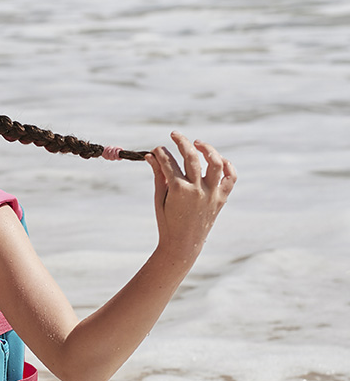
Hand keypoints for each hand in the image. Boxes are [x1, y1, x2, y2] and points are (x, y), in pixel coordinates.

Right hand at [146, 132, 236, 263]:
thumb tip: (151, 156)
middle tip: (174, 135)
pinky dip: (227, 166)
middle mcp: (197, 189)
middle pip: (191, 157)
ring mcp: (212, 194)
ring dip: (208, 149)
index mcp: (178, 190)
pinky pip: (230, 178)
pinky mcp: (221, 199)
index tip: (157, 149)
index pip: (168, 162)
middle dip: (182, 142)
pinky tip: (218, 160)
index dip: (161, 153)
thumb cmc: (167, 222)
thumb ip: (158, 175)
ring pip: (215, 163)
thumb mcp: (159, 199)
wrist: (183, 245)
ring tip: (198, 144)